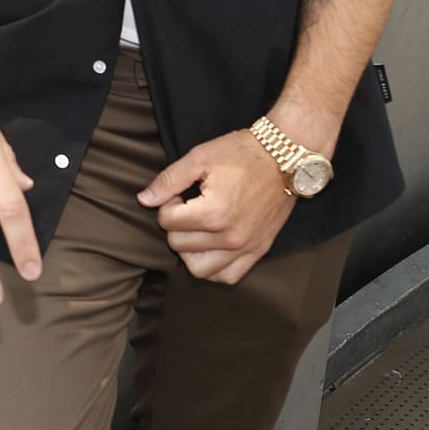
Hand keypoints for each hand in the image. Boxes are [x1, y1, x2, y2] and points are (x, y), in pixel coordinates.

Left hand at [137, 129, 294, 284]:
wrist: (284, 157)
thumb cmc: (241, 153)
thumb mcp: (198, 158)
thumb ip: (168, 181)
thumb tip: (144, 199)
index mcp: (212, 214)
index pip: (166, 222)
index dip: (167, 203)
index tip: (181, 193)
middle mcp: (229, 237)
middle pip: (178, 245)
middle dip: (176, 224)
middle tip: (188, 205)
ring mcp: (246, 247)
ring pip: (199, 269)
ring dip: (190, 250)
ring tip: (196, 228)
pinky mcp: (259, 250)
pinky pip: (228, 276)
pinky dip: (214, 267)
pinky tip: (210, 247)